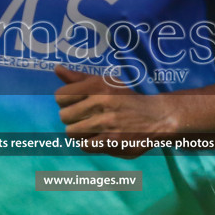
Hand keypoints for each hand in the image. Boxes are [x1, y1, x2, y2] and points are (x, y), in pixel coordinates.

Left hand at [53, 65, 175, 159]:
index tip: (76, 104)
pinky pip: (85, 145)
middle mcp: (101, 101)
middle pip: (64, 116)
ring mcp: (107, 122)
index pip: (61, 96)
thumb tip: (57, 69)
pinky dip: (90, 143)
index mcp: (98, 85)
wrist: (157, 116)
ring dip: (80, 132)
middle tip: (87, 117)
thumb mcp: (106, 82)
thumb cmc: (127, 98)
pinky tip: (100, 137)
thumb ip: (79, 78)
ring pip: (72, 132)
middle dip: (73, 118)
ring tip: (93, 128)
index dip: (66, 102)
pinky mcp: (112, 141)